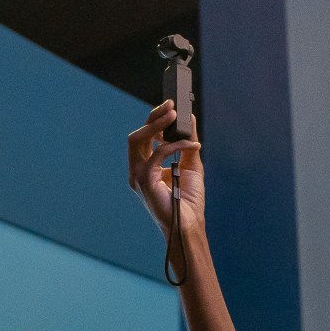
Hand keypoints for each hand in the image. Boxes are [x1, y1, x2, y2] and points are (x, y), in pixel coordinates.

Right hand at [125, 101, 204, 241]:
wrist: (188, 225)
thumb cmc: (188, 201)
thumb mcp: (190, 166)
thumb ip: (186, 144)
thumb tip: (189, 120)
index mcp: (144, 168)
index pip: (143, 138)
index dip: (154, 120)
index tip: (170, 107)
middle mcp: (137, 171)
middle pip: (137, 135)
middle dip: (153, 117)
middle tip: (171, 105)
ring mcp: (137, 176)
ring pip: (138, 139)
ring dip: (157, 124)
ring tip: (175, 114)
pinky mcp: (145, 181)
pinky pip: (157, 153)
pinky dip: (175, 145)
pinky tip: (192, 145)